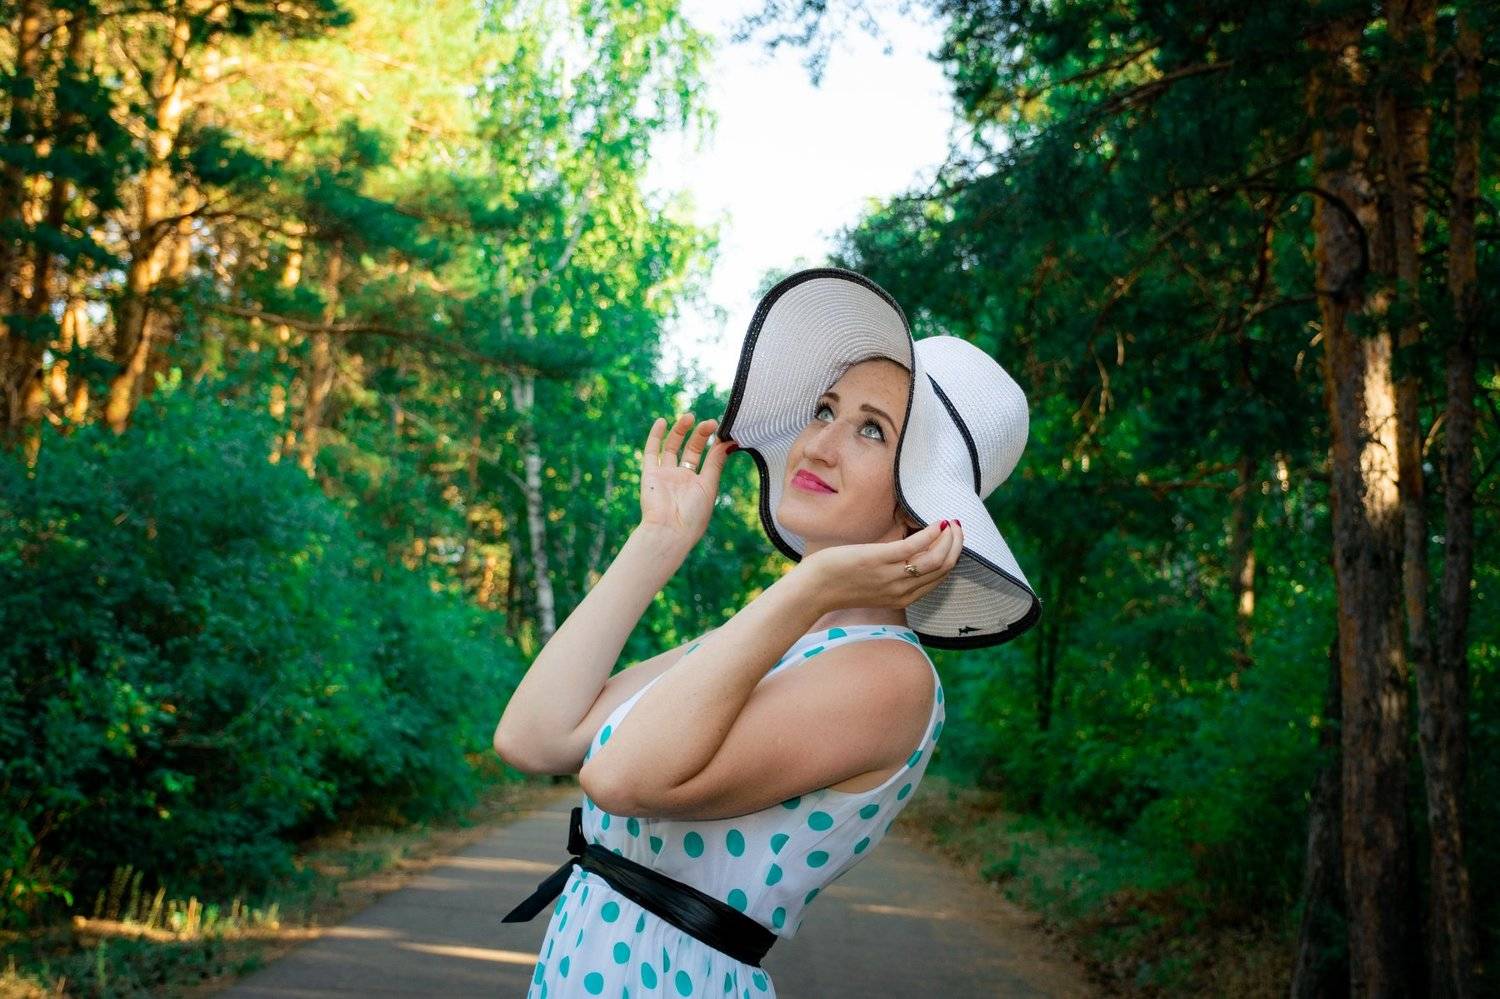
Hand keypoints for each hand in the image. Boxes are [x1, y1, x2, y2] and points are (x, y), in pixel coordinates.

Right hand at [638, 412, 734, 544]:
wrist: (669, 531)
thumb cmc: (693, 515)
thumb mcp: (709, 485)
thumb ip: (716, 462)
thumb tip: (730, 442)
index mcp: (699, 484)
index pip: (708, 458)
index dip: (714, 444)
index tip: (723, 430)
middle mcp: (682, 478)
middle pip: (691, 450)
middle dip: (700, 435)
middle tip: (710, 422)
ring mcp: (665, 475)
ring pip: (672, 447)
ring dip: (680, 431)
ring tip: (690, 417)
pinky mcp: (650, 474)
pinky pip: (651, 452)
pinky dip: (655, 436)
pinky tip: (663, 421)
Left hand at [795, 519, 963, 614]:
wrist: (814, 589)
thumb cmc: (840, 582)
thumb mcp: (874, 583)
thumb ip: (894, 571)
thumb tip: (909, 549)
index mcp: (904, 597)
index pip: (940, 577)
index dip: (952, 555)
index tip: (954, 538)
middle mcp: (903, 590)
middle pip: (943, 567)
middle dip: (956, 545)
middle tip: (959, 527)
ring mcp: (892, 577)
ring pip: (936, 559)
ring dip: (949, 538)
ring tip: (950, 523)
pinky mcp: (879, 561)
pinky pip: (914, 547)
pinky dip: (930, 533)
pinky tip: (935, 523)